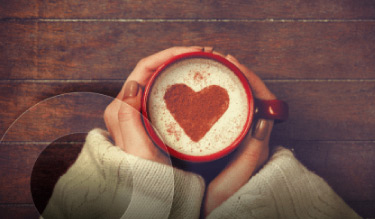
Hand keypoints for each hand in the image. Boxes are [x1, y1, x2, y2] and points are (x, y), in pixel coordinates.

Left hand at [103, 46, 201, 164]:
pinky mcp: (153, 117)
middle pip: (153, 69)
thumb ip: (128, 117)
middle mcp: (129, 105)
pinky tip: (198, 81)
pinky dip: (182, 81)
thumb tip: (133, 83)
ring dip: (181, 66)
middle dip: (179, 56)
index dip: (170, 54)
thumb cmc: (145, 174)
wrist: (152, 194)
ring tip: (205, 62)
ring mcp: (141, 110)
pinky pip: (166, 91)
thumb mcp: (137, 148)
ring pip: (160, 78)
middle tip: (206, 54)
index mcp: (122, 107)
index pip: (145, 68)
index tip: (194, 52)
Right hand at [203, 52, 275, 215]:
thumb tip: (263, 118)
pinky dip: (214, 100)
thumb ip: (254, 149)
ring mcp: (237, 137)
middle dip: (236, 75)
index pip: (261, 98)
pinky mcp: (225, 141)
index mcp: (259, 138)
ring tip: (211, 71)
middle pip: (248, 96)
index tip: (232, 62)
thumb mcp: (242, 172)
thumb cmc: (229, 197)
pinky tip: (200, 95)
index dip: (248, 77)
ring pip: (235, 103)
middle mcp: (251, 134)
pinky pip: (223, 113)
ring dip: (226, 84)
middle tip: (219, 61)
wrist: (211, 213)